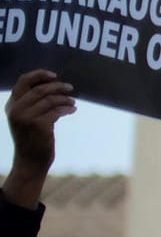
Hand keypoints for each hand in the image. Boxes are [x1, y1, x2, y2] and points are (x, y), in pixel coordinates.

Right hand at [3, 70, 72, 204]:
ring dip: (65, 99)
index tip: (54, 75)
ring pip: (51, 100)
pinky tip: (72, 109)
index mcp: (11, 105)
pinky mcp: (39, 125)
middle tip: (70, 87)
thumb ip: (32, 104)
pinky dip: (67, 108)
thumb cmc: (31, 139)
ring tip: (73, 101)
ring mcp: (27, 117)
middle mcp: (16, 110)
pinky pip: (58, 111)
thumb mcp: (25, 119)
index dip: (39, 75)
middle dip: (58, 86)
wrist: (30, 161)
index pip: (23, 82)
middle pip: (40, 89)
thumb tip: (54, 86)